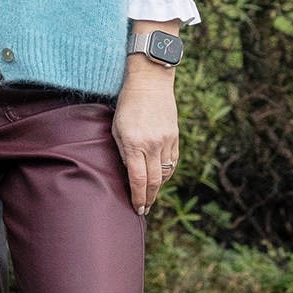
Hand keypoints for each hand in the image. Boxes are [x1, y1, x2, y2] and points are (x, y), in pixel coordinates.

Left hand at [112, 58, 179, 215]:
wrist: (150, 82)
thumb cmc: (127, 105)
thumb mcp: (117, 129)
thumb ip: (123, 152)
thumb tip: (129, 174)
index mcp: (135, 143)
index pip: (138, 180)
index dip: (138, 198)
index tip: (137, 209)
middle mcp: (153, 144)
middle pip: (154, 181)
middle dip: (149, 198)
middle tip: (145, 209)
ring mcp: (166, 140)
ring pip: (165, 173)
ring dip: (158, 186)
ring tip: (150, 193)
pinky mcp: (175, 135)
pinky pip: (173, 161)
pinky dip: (167, 172)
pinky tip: (160, 176)